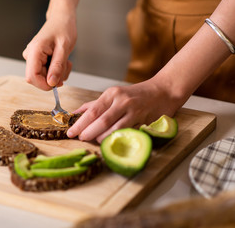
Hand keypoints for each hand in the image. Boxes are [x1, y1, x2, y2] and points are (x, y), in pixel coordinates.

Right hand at [22, 14, 76, 89]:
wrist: (61, 19)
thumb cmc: (63, 28)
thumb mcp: (64, 48)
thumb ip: (57, 66)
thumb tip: (51, 83)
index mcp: (34, 51)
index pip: (32, 77)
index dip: (45, 85)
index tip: (58, 83)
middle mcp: (30, 56)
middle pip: (38, 79)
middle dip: (54, 78)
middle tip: (66, 66)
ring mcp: (33, 58)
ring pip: (44, 77)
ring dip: (58, 74)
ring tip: (65, 60)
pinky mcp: (37, 60)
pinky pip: (46, 73)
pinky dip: (57, 70)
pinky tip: (61, 60)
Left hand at [67, 78, 182, 142]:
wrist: (163, 91)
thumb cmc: (136, 94)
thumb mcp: (114, 95)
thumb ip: (95, 105)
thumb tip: (76, 114)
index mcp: (112, 94)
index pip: (93, 111)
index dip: (80, 123)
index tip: (71, 132)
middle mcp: (122, 101)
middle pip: (101, 121)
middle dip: (88, 132)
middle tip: (80, 138)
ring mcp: (134, 111)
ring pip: (114, 129)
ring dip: (102, 138)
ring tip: (94, 141)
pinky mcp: (144, 121)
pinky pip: (127, 133)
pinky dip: (117, 139)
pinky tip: (110, 143)